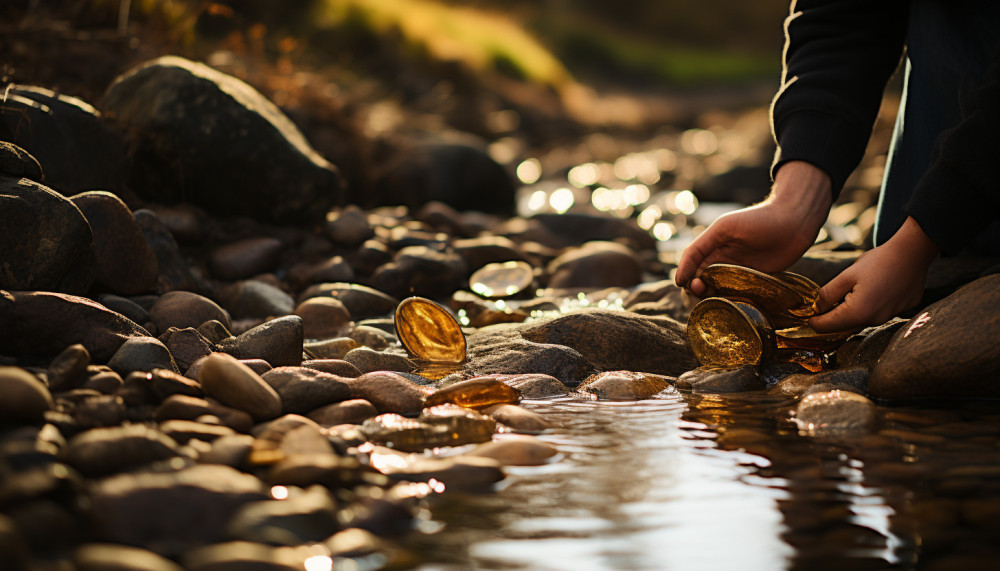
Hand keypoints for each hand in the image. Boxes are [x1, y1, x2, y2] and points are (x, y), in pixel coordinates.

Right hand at [675, 161, 831, 294]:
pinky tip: (731, 307)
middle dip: (696, 289)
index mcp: (713, 245)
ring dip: (713, 298)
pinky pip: (738, 295)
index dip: (685, 275)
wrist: (796, 221)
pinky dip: (732, 302)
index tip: (684, 286)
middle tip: (701, 295)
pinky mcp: (755, 280)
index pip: (691, 263)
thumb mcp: (725, 228)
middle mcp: (724, 259)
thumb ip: (701, 247)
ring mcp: (739, 271)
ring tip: (714, 303)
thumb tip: (683, 276)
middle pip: (702, 279)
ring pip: (718, 289)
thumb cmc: (760, 219)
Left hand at [809, 216, 938, 332]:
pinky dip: (869, 307)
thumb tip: (816, 309)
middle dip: (832, 317)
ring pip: (861, 320)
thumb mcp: (846, 275)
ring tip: (849, 293)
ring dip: (850, 312)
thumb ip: (828, 295)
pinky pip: (878, 314)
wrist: (912, 252)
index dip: (814, 321)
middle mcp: (875, 320)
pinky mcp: (901, 310)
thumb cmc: (878, 261)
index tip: (806, 316)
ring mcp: (889, 317)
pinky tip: (871, 290)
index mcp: (858, 312)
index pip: (827, 326)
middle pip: (844, 326)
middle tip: (822, 305)